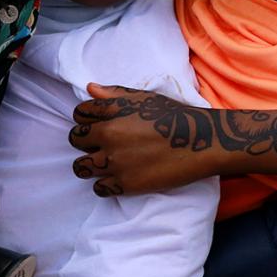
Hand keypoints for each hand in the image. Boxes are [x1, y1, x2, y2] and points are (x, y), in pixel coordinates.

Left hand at [69, 83, 228, 194]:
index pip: (80, 114)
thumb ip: (115, 93)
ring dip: (89, 165)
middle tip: (100, 146)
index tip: (96, 125)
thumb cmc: (175, 116)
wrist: (200, 142)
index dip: (86, 119)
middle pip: (75, 140)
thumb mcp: (146, 98)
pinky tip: (115, 179)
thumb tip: (89, 88)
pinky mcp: (125, 183)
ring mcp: (115, 161)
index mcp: (113, 111)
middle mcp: (109, 135)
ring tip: (103, 165)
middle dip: (85, 142)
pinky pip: (98, 188)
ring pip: (81, 167)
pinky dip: (104, 185)